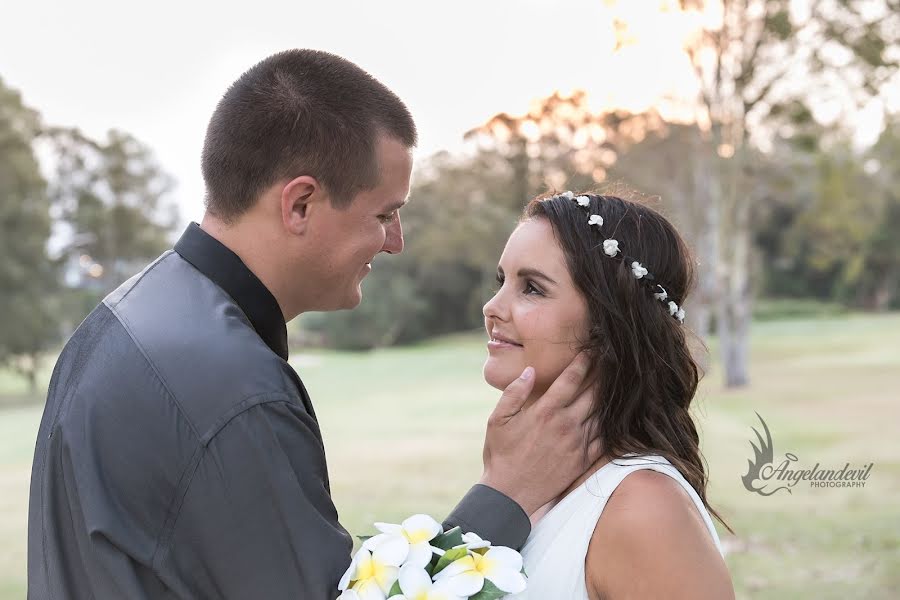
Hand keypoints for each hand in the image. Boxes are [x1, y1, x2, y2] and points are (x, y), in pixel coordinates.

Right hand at [479, 353, 601, 514]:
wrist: (510, 494)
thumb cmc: (501, 455)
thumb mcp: (498, 420)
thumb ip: (514, 393)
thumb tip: (530, 371)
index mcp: (545, 412)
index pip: (570, 380)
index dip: (584, 363)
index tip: (591, 351)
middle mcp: (565, 425)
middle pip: (593, 394)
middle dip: (602, 375)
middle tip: (612, 362)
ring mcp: (577, 444)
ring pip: (601, 414)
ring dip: (609, 398)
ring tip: (617, 384)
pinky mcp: (583, 461)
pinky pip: (604, 439)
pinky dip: (611, 425)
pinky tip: (614, 416)